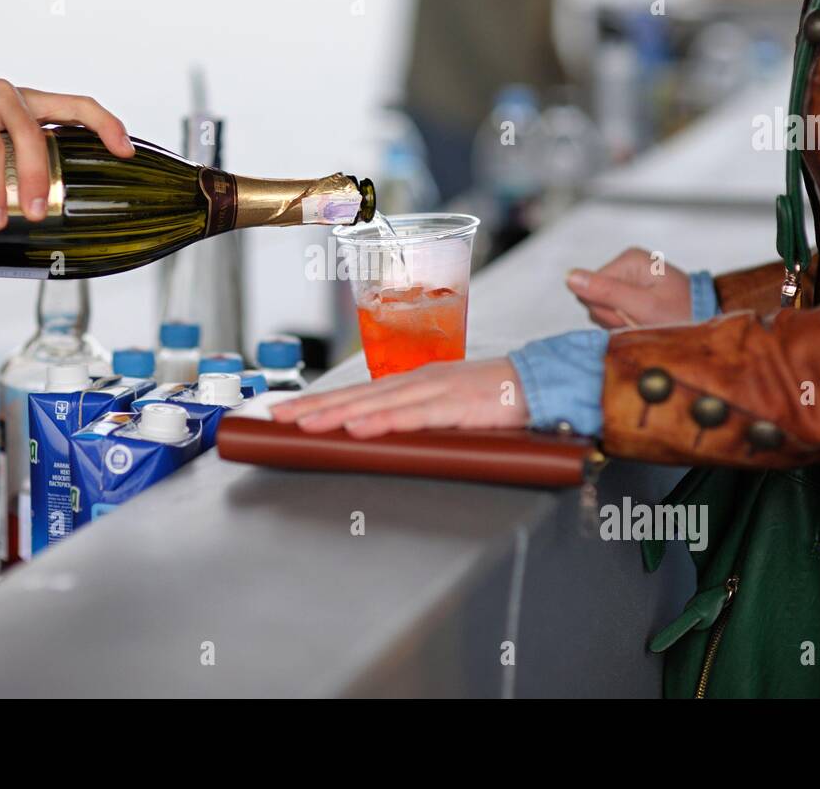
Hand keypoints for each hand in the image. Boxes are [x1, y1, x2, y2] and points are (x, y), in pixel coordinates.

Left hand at [270, 358, 528, 438]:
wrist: (541, 383)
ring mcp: (436, 390)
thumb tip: (383, 438)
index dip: (321, 402)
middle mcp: (418, 381)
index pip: (358, 393)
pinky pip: (414, 415)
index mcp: (414, 382)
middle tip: (278, 418)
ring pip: (377, 403)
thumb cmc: (496, 399)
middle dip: (315, 407)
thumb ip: (417, 420)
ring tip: (306, 424)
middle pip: (357, 395)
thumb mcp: (448, 407)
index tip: (288, 412)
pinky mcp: (456, 405)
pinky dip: (384, 421)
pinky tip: (359, 428)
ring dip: (339, 414)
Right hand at [566, 247, 690, 328]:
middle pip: (593, 299)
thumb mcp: (644, 307)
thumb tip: (569, 276)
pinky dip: (626, 325)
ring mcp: (627, 282)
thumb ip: (606, 292)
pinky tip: (645, 324)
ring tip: (647, 322)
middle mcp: (626, 267)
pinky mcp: (630, 296)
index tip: (633, 314)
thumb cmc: (684, 315)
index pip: (589, 288)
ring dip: (621, 323)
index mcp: (629, 260)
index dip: (607, 309)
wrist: (709, 327)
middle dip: (615, 317)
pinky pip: (612, 315)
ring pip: (601, 310)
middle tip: (642, 320)